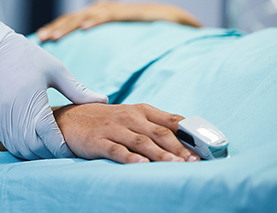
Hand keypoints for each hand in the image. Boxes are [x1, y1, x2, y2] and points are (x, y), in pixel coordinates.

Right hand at [0, 33, 107, 159]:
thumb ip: (78, 90)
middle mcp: (15, 116)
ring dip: (35, 152)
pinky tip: (32, 142)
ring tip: (49, 148)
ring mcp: (1, 120)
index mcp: (33, 103)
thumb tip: (103, 100)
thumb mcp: (55, 69)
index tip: (74, 150)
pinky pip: (8, 143)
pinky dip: (21, 147)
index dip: (63, 149)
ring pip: (20, 149)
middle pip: (35, 148)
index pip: (51, 139)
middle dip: (50, 153)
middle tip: (64, 150)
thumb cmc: (25, 56)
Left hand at [37, 0, 201, 41]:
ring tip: (56, 36)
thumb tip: (85, 74)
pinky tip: (84, 27)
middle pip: (72, 18)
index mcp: (96, 16)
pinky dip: (96, 20)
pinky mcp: (128, 11)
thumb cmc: (146, 33)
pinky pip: (109, 15)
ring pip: (86, 15)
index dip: (55, 30)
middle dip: (56, 28)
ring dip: (69, 25)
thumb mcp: (118, 41)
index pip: (70, 23)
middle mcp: (102, 9)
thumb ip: (103, 48)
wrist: (176, 20)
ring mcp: (114, 8)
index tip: (40, 40)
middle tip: (41, 38)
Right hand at [53, 103, 200, 162]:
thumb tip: (188, 142)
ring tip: (177, 165)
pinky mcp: (97, 141)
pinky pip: (116, 149)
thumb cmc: (105, 121)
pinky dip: (130, 157)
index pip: (172, 121)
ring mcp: (113, 128)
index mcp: (142, 111)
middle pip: (160, 133)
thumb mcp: (131, 118)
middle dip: (180, 148)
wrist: (67, 119)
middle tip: (197, 161)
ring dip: (161, 154)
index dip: (191, 133)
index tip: (209, 147)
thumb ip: (155, 127)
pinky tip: (141, 165)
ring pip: (142, 141)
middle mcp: (129, 117)